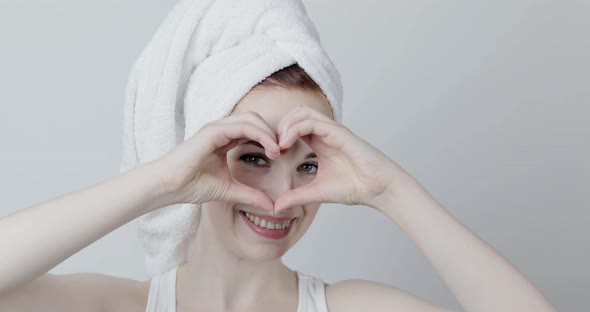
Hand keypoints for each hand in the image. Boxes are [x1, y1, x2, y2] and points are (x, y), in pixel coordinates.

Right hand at [151, 112, 281, 211]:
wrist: (169, 186)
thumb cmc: (191, 186)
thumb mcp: (230, 190)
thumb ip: (250, 195)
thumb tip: (271, 206)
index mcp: (225, 140)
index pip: (254, 131)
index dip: (270, 140)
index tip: (282, 157)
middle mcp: (222, 130)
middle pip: (256, 120)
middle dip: (273, 133)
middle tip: (284, 152)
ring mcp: (217, 127)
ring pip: (252, 119)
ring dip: (269, 133)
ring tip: (278, 151)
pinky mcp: (213, 130)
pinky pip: (243, 125)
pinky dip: (260, 134)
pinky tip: (269, 149)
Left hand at [274, 106, 413, 212]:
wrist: (378, 189)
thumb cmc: (354, 188)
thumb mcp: (317, 192)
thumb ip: (296, 196)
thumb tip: (276, 207)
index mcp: (320, 143)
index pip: (294, 127)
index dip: (279, 136)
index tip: (272, 155)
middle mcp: (325, 133)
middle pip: (296, 114)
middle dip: (279, 127)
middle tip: (272, 147)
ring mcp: (332, 130)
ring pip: (303, 112)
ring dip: (286, 125)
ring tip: (278, 145)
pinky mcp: (339, 132)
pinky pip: (313, 121)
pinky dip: (295, 128)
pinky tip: (286, 144)